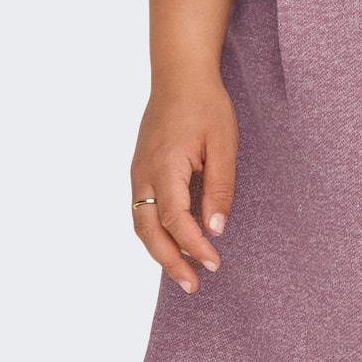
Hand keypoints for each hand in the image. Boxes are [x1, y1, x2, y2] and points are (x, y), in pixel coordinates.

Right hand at [130, 74, 238, 291]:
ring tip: (183, 271)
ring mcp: (137, 171)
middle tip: (193, 286)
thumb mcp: (224, 144)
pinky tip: (172, 241)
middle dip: (170, 262)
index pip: (176, 220)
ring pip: (141, 223)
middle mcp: (143, 173)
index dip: (194, 246)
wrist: (180, 75)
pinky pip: (141, 209)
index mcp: (165, 166)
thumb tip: (215, 230)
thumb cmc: (206, 105)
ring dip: (159, 251)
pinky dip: (154, 232)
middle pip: (150, 231)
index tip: (214, 263)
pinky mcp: (139, 168)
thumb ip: (219, 188)